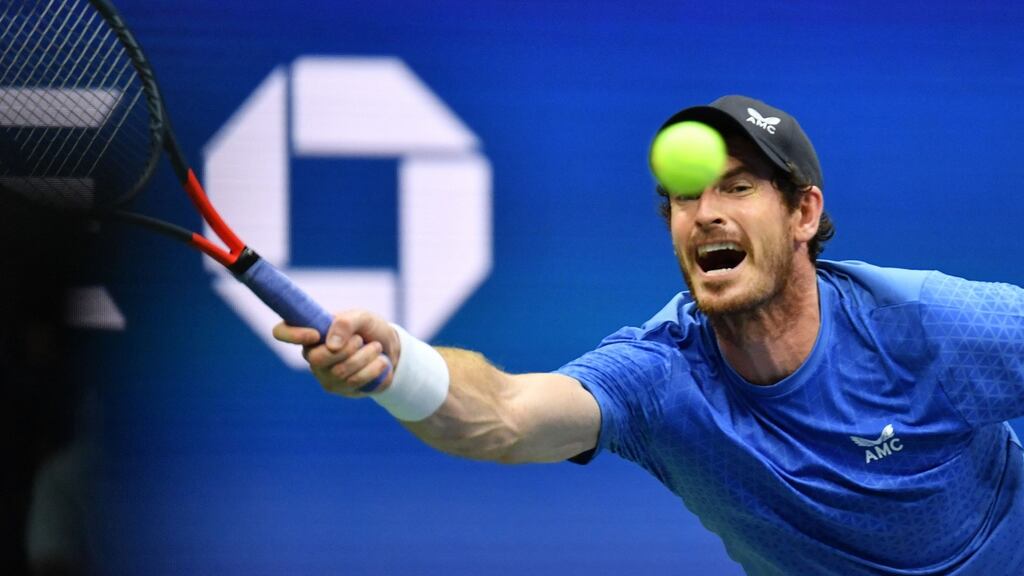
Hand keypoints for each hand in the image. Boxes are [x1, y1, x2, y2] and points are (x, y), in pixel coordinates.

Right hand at [272, 309, 398, 396]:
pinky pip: (354, 383)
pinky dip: (373, 369)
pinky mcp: (341, 389)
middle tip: (361, 340)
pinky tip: (380, 362)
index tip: (315, 334)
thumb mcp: (362, 317)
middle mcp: (312, 355)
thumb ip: (346, 323)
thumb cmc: (369, 329)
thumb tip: (331, 345)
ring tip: (375, 348)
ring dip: (365, 356)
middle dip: (346, 348)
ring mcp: (324, 375)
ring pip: (340, 372)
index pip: (282, 332)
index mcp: (311, 332)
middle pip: (317, 358)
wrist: (389, 349)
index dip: (292, 334)